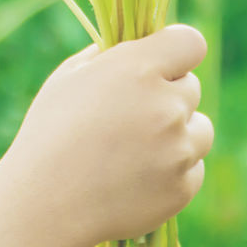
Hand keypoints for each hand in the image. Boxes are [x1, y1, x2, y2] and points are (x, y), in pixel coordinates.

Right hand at [0, 24, 213, 246]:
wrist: (45, 204)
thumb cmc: (50, 133)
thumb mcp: (69, 77)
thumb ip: (110, 56)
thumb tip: (138, 46)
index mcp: (138, 68)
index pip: (190, 42)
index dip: (177, 53)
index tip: (163, 65)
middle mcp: (166, 105)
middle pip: (192, 88)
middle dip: (168, 96)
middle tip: (131, 116)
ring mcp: (179, 149)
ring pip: (200, 129)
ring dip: (179, 134)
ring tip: (137, 149)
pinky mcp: (183, 187)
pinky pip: (194, 168)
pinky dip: (173, 172)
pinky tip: (136, 178)